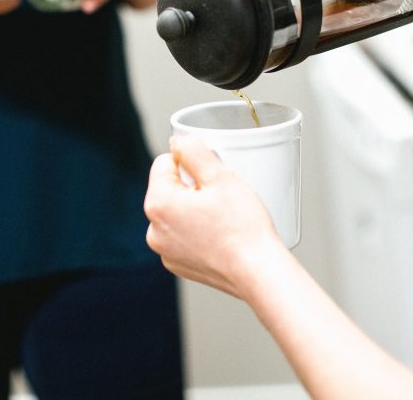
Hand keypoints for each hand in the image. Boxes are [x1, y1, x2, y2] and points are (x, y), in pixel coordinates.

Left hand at [144, 134, 282, 297]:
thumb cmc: (243, 227)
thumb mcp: (220, 176)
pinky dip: (197, 230)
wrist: (258, 272)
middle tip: (222, 194)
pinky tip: (220, 234)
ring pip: (177, 212)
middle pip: (170, 188)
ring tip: (223, 215)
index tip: (212, 173)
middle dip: (193, 185)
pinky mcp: (178, 264)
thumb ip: (194, 150)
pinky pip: (183, 235)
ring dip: (194, 208)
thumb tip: (178, 141)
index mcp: (158, 204)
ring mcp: (165, 251)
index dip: (190, 161)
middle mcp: (154, 230)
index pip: (164, 163)